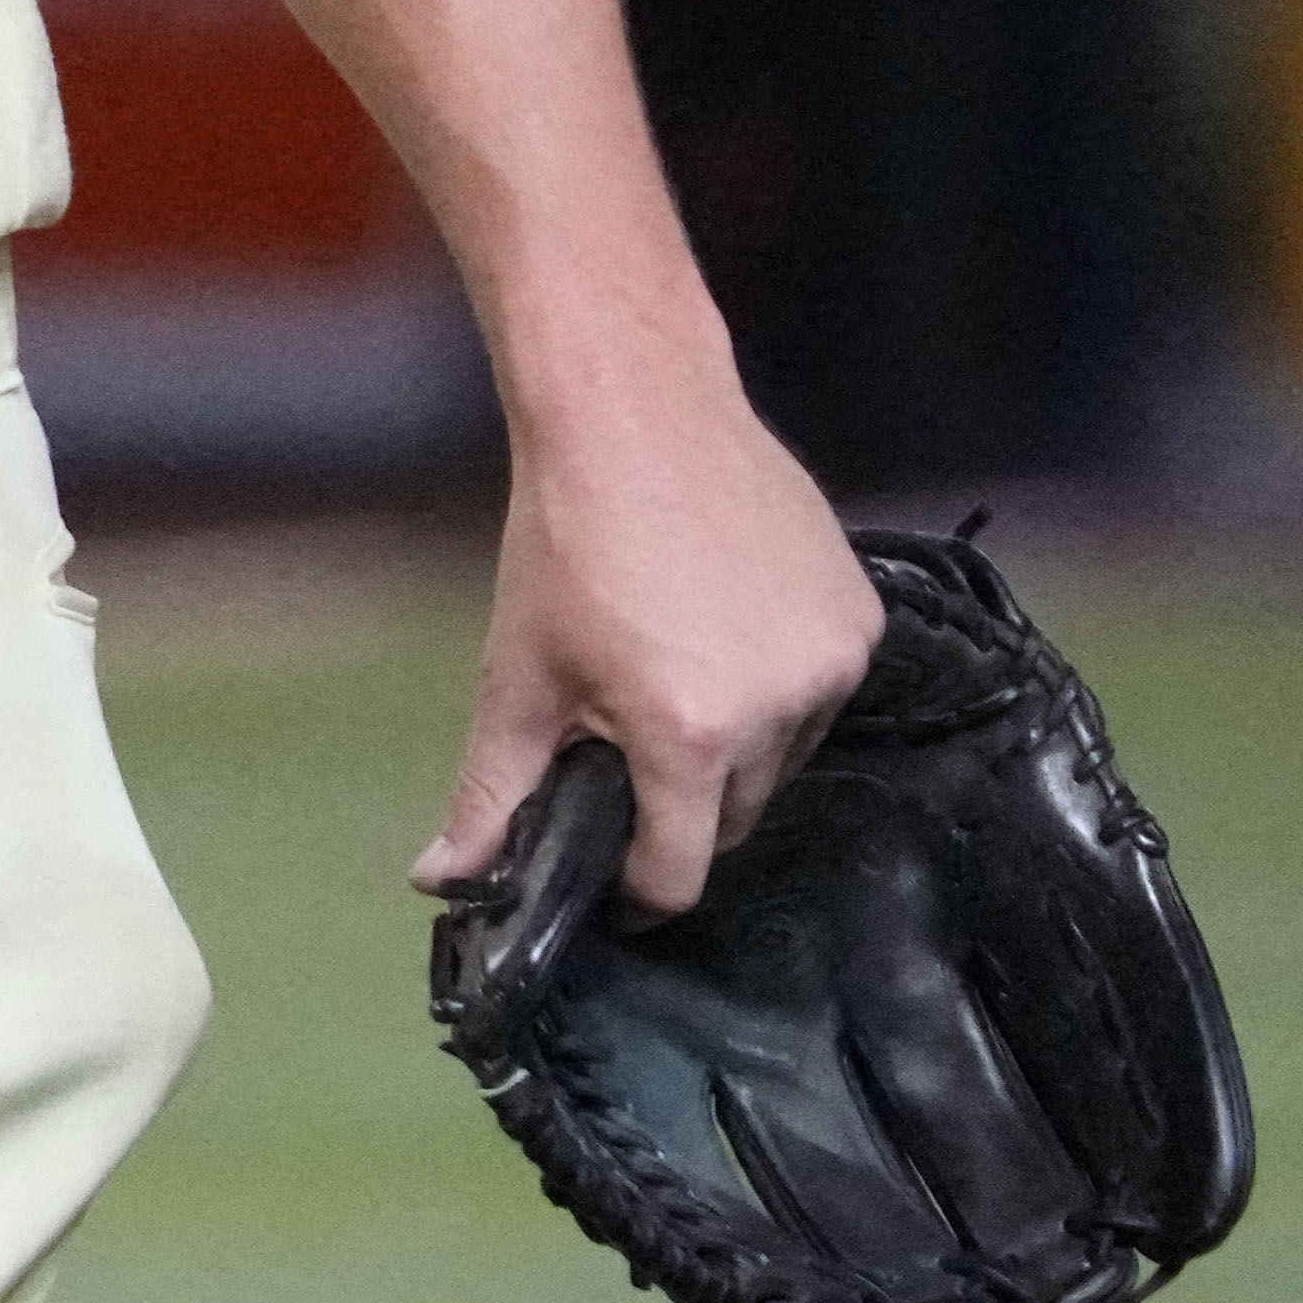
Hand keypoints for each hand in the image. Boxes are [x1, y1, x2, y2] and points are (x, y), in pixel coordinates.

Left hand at [417, 370, 876, 915]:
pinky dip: (778, 691)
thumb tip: (439, 882)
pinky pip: (820, 695)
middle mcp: (780, 712)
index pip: (680, 871)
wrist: (639, 415)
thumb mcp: (516, 676)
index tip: (612, 875)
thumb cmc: (563, 543)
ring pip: (784, 760)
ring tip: (677, 681)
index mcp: (691, 736)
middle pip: (734, 816)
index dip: (639, 887)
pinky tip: (727, 637)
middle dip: (681, 806)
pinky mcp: (864, 619)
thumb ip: (490, 793)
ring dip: (737, 750)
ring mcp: (834, 664)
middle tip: (629, 750)